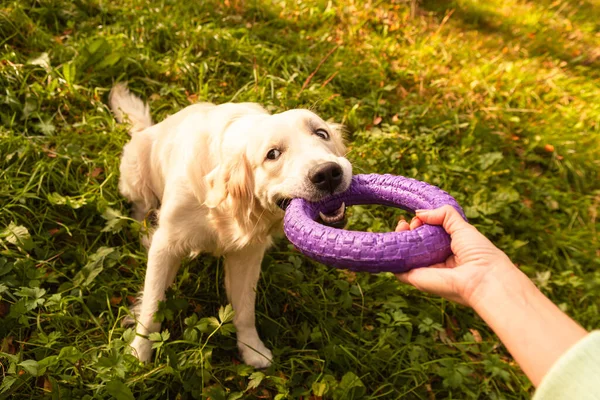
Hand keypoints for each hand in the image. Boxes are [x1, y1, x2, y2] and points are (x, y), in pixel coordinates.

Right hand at [395, 205, 516, 306]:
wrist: (481, 278)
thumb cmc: (478, 253)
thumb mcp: (462, 226)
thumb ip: (444, 215)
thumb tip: (420, 213)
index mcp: (450, 250)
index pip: (430, 236)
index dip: (422, 224)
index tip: (419, 218)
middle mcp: (437, 260)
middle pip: (416, 244)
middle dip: (409, 230)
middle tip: (407, 223)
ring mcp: (425, 270)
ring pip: (405, 255)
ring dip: (399, 240)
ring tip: (401, 227)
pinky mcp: (415, 279)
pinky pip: (398, 270)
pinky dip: (391, 259)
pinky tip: (389, 243)